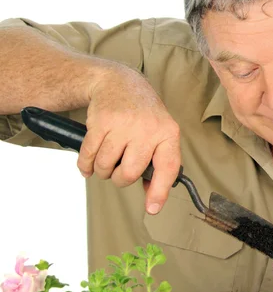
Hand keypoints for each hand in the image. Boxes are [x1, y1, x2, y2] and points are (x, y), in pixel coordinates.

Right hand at [77, 67, 180, 214]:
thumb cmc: (143, 114)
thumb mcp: (160, 134)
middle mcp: (147, 129)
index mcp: (168, 133)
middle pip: (129, 172)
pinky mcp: (101, 122)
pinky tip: (89, 163)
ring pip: (106, 166)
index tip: (152, 209)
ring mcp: (124, 124)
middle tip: (118, 169)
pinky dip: (86, 164)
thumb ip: (158, 163)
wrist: (120, 82)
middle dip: (120, 178)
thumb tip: (153, 198)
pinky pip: (89, 155)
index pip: (167, 168)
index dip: (159, 191)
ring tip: (107, 159)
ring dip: (102, 170)